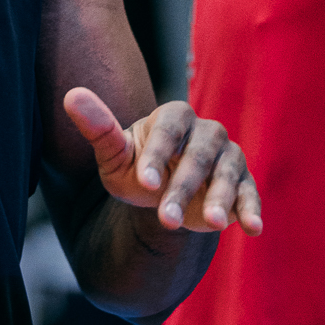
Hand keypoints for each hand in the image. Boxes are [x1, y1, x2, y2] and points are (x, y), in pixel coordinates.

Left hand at [63, 88, 262, 234]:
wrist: (163, 194)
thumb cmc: (136, 169)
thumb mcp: (114, 154)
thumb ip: (97, 127)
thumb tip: (71, 95)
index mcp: (174, 117)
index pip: (168, 131)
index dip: (157, 156)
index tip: (144, 183)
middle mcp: (207, 132)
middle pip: (198, 157)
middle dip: (183, 188)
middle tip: (165, 219)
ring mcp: (228, 157)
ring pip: (226, 175)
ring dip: (219, 199)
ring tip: (212, 224)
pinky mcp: (243, 183)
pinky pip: (249, 194)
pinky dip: (251, 210)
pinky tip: (252, 229)